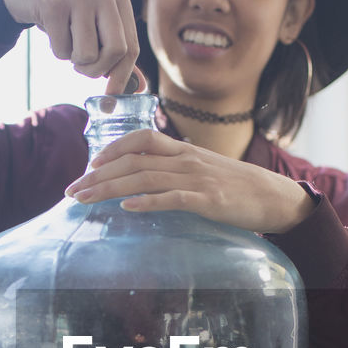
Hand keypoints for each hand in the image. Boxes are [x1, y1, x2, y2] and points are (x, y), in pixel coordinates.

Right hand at [0, 0, 138, 94]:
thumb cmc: (69, 16)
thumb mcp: (97, 29)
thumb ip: (118, 56)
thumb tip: (139, 87)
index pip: (131, 47)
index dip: (122, 76)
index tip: (111, 95)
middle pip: (116, 51)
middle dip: (98, 70)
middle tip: (83, 68)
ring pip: (87, 54)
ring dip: (74, 61)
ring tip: (67, 43)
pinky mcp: (53, 3)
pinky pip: (62, 50)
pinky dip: (57, 51)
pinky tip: (53, 32)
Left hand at [64, 130, 314, 232]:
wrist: (275, 198)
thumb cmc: (237, 188)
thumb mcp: (204, 171)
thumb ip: (177, 171)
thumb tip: (147, 182)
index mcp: (184, 150)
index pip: (141, 139)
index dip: (111, 150)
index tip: (89, 165)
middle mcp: (186, 160)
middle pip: (133, 161)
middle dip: (98, 175)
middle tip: (72, 191)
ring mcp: (197, 179)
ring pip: (145, 179)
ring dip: (110, 189)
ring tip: (86, 200)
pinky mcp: (208, 201)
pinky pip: (172, 199)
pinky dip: (147, 202)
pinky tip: (126, 208)